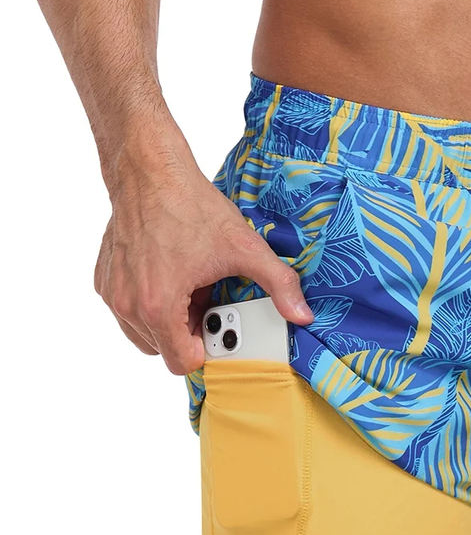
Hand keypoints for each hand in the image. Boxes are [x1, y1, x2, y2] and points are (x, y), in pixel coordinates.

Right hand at [94, 139, 312, 374]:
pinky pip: (129, 312)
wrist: (150, 171)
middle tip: (208, 302)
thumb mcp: (246, 249)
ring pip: (145, 334)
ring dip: (170, 321)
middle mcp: (128, 305)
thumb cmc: (190, 207)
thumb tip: (302, 314)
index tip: (221, 328)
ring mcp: (113, 293)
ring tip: (191, 288)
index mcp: (158, 306)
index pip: (182, 363)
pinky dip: (151, 303)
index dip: (208, 349)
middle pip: (164, 350)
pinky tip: (172, 275)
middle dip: (190, 334)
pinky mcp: (104, 280)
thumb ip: (279, 286)